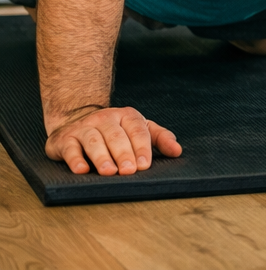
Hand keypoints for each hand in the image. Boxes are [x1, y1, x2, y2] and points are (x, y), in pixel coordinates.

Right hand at [45, 105, 180, 175]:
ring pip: (94, 141)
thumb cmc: (115, 130)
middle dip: (124, 154)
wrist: (76, 121)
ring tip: (109, 172)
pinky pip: (70, 148)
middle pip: (116, 136)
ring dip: (102, 157)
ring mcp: (84, 128)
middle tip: (129, 171)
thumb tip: (177, 151)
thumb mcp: (139, 129)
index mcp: (126, 116)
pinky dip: (76, 159)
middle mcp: (105, 119)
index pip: (137, 131)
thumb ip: (159, 138)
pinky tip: (82, 170)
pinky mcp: (64, 139)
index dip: (142, 148)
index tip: (144, 165)